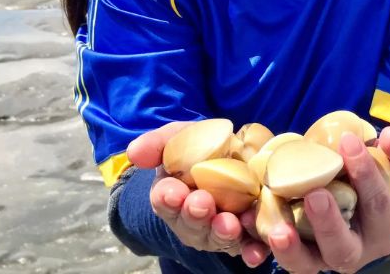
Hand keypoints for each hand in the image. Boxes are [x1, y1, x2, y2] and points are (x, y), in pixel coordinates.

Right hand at [127, 122, 270, 267]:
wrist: (235, 153)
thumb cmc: (199, 146)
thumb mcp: (177, 138)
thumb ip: (156, 144)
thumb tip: (134, 152)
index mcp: (172, 196)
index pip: (164, 200)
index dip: (167, 198)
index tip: (172, 193)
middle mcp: (193, 219)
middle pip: (191, 224)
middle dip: (195, 215)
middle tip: (201, 203)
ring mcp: (219, 229)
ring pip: (218, 237)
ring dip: (222, 233)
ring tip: (229, 224)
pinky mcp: (247, 233)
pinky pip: (249, 246)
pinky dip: (252, 251)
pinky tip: (256, 251)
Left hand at [266, 126, 389, 273]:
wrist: (349, 199)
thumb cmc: (369, 180)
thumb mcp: (387, 164)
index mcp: (382, 230)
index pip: (379, 206)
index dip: (367, 174)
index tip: (348, 141)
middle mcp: (354, 253)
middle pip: (343, 249)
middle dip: (329, 224)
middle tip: (316, 194)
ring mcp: (321, 258)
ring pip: (306, 265)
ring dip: (292, 250)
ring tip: (278, 231)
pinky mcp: (294, 256)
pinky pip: (277, 256)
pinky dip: (260, 246)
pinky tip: (248, 223)